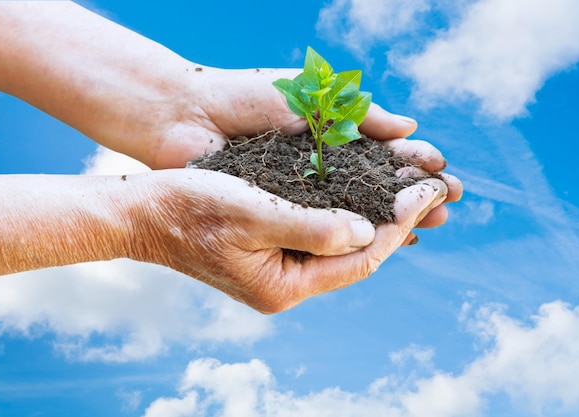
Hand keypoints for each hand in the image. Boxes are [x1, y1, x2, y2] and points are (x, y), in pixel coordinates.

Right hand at [120, 168, 456, 312]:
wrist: (143, 213)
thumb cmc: (190, 208)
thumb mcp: (252, 213)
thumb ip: (312, 228)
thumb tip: (368, 232)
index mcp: (284, 285)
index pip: (360, 258)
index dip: (399, 222)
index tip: (428, 190)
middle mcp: (287, 284)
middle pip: (358, 256)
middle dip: (398, 219)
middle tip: (434, 186)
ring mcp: (280, 270)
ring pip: (343, 245)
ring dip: (377, 214)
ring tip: (410, 187)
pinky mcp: (272, 250)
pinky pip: (322, 234)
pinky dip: (347, 212)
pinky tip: (365, 192)